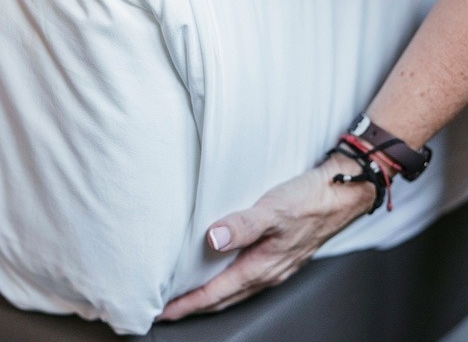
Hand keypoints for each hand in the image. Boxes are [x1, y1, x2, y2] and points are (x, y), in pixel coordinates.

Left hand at [158, 154, 376, 320]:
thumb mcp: (272, 210)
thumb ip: (242, 225)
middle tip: (166, 311)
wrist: (342, 194)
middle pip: (223, 298)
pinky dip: (225, 283)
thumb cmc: (309, 201)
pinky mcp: (279, 256)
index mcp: (262, 267)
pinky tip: (218, 272)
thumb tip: (213, 239)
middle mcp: (268, 273)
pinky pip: (245, 278)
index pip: (216, 293)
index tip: (164, 311)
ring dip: (209, 297)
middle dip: (194, 307)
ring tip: (186, 296)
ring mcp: (275, 266)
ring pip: (234, 290)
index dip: (188, 303)